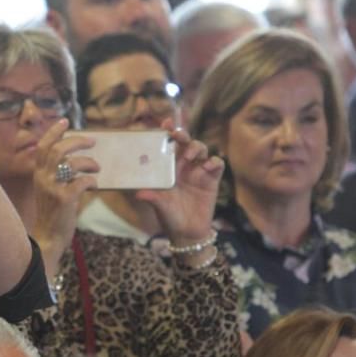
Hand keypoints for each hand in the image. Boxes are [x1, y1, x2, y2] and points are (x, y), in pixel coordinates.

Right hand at [31, 120, 98, 276]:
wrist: (48, 237)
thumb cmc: (53, 213)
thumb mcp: (49, 190)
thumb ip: (56, 174)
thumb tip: (75, 158)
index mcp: (38, 174)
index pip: (43, 146)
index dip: (54, 131)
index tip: (65, 121)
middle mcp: (42, 178)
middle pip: (58, 149)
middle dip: (77, 141)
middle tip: (92, 142)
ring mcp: (53, 188)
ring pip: (71, 163)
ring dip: (88, 162)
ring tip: (97, 167)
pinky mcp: (64, 199)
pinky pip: (82, 181)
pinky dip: (92, 180)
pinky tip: (94, 185)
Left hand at [135, 118, 223, 243]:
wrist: (187, 233)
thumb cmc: (170, 216)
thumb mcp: (160, 205)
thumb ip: (152, 197)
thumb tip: (138, 194)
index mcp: (168, 168)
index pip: (169, 146)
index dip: (168, 133)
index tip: (165, 124)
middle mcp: (183, 166)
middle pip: (186, 143)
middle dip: (183, 135)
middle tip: (178, 136)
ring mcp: (198, 171)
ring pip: (201, 150)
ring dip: (196, 148)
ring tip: (190, 156)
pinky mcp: (212, 180)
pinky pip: (216, 165)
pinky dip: (214, 162)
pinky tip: (208, 167)